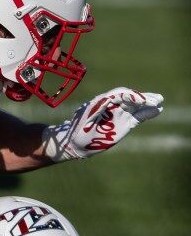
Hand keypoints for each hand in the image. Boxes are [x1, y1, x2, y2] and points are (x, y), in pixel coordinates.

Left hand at [42, 88, 163, 161]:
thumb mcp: (86, 119)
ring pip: (136, 106)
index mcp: (102, 101)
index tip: (141, 100)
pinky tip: (157, 111)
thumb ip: (98, 110)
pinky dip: (147, 114)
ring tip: (159, 103)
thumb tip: (107, 102)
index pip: (119, 94)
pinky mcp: (125, 123)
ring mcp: (119, 114)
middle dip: (143, 98)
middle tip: (156, 99)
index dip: (131, 95)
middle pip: (130, 98)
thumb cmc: (78, 130)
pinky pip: (138, 117)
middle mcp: (112, 105)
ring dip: (148, 104)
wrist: (77, 142)